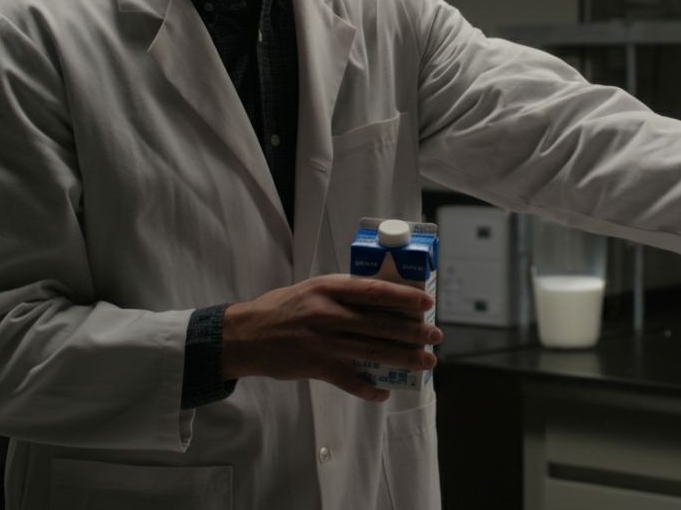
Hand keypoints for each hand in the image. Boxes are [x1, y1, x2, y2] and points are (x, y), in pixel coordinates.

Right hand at [221, 274, 442, 401]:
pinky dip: (370, 387)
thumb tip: (382, 300)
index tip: (426, 303)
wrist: (246, 334)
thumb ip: (343, 293)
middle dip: (413, 330)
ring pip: (373, 350)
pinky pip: (350, 379)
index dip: (404, 296)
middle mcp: (329, 312)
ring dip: (403, 357)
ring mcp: (323, 341)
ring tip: (425, 362)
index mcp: (329, 287)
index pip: (375, 290)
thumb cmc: (282, 308)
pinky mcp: (316, 366)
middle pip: (380, 323)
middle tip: (435, 335)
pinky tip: (384, 392)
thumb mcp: (313, 289)